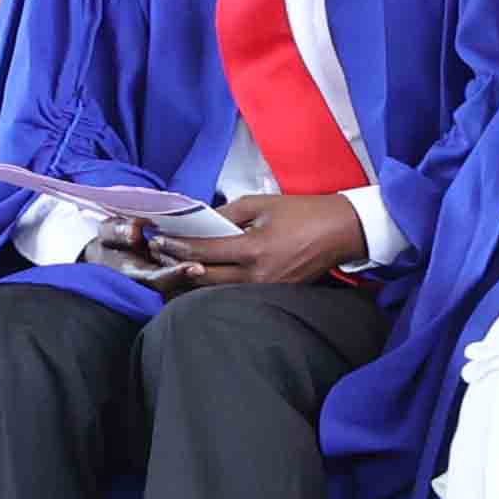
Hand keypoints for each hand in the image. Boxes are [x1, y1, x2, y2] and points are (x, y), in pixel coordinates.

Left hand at [148, 191, 369, 290]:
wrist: (341, 232)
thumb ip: (225, 214)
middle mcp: (257, 275)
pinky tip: (201, 276)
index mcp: (253, 249)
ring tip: (171, 267)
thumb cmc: (302, 213)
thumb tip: (196, 221)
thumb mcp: (260, 204)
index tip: (157, 240)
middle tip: (157, 255)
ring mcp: (266, 289)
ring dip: (192, 280)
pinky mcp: (274, 294)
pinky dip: (215, 286)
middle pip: (203, 277)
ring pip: (216, 291)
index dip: (176, 246)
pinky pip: (235, 293)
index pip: (203, 252)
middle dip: (175, 266)